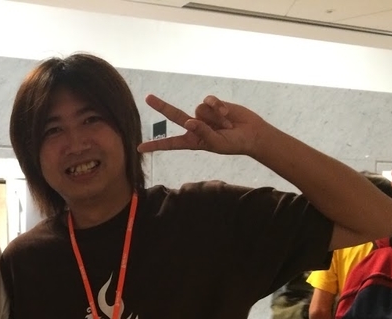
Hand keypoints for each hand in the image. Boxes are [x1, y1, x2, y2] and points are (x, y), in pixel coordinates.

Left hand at [137, 94, 266, 156]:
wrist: (251, 134)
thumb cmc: (234, 143)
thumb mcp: (217, 144)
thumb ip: (203, 133)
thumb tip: (188, 121)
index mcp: (192, 140)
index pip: (171, 143)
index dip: (156, 146)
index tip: (139, 148)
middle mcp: (194, 126)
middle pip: (174, 115)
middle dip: (161, 106)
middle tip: (148, 98)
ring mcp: (203, 115)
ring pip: (199, 109)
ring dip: (214, 117)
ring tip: (226, 125)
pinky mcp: (213, 104)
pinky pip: (209, 101)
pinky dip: (217, 107)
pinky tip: (226, 114)